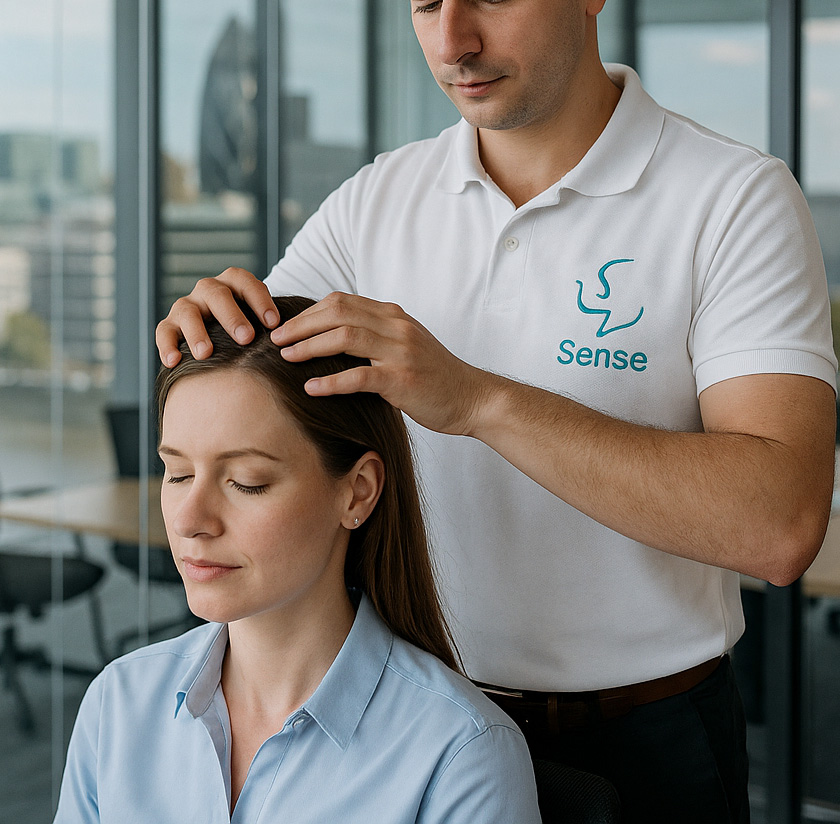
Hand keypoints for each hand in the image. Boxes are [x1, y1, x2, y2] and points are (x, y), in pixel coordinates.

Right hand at [155, 268, 278, 365]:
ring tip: (206, 354)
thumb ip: (275, 328)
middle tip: (246, 338)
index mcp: (234, 285)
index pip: (245, 282)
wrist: (225, 341)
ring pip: (187, 311)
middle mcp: (208, 290)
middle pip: (217, 294)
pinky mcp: (170, 325)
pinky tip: (174, 361)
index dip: (260, 300)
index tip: (274, 325)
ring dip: (197, 332)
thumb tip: (296, 344)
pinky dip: (167, 345)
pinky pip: (164, 331)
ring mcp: (188, 306)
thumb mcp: (262, 323)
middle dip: (232, 316)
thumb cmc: (251, 332)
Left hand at [271, 292, 492, 435]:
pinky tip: (310, 387)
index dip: (308, 312)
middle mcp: (396, 327)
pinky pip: (359, 376)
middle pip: (338, 313)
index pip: (341, 301)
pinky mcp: (403, 380)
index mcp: (393, 316)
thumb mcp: (405, 345)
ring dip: (310, 346)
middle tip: (275, 339)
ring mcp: (401, 352)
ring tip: (285, 357)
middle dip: (301, 324)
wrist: (472, 397)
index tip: (285, 326)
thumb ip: (375, 337)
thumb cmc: (434, 377)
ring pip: (345, 338)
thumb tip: (333, 339)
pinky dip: (331, 381)